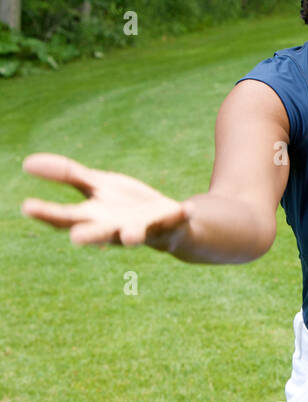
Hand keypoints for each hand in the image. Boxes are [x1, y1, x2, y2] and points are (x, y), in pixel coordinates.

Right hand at [21, 153, 189, 250]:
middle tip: (75, 238)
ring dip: (134, 235)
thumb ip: (67, 175)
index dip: (47, 213)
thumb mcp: (97, 186)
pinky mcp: (172, 225)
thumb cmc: (127, 206)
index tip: (26, 205)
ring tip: (131, 235)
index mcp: (96, 219)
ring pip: (137, 235)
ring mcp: (145, 230)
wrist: (172, 223)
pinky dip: (181, 214)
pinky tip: (186, 207)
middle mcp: (116, 229)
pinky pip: (177, 221)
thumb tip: (26, 162)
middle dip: (89, 236)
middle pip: (100, 234)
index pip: (67, 218)